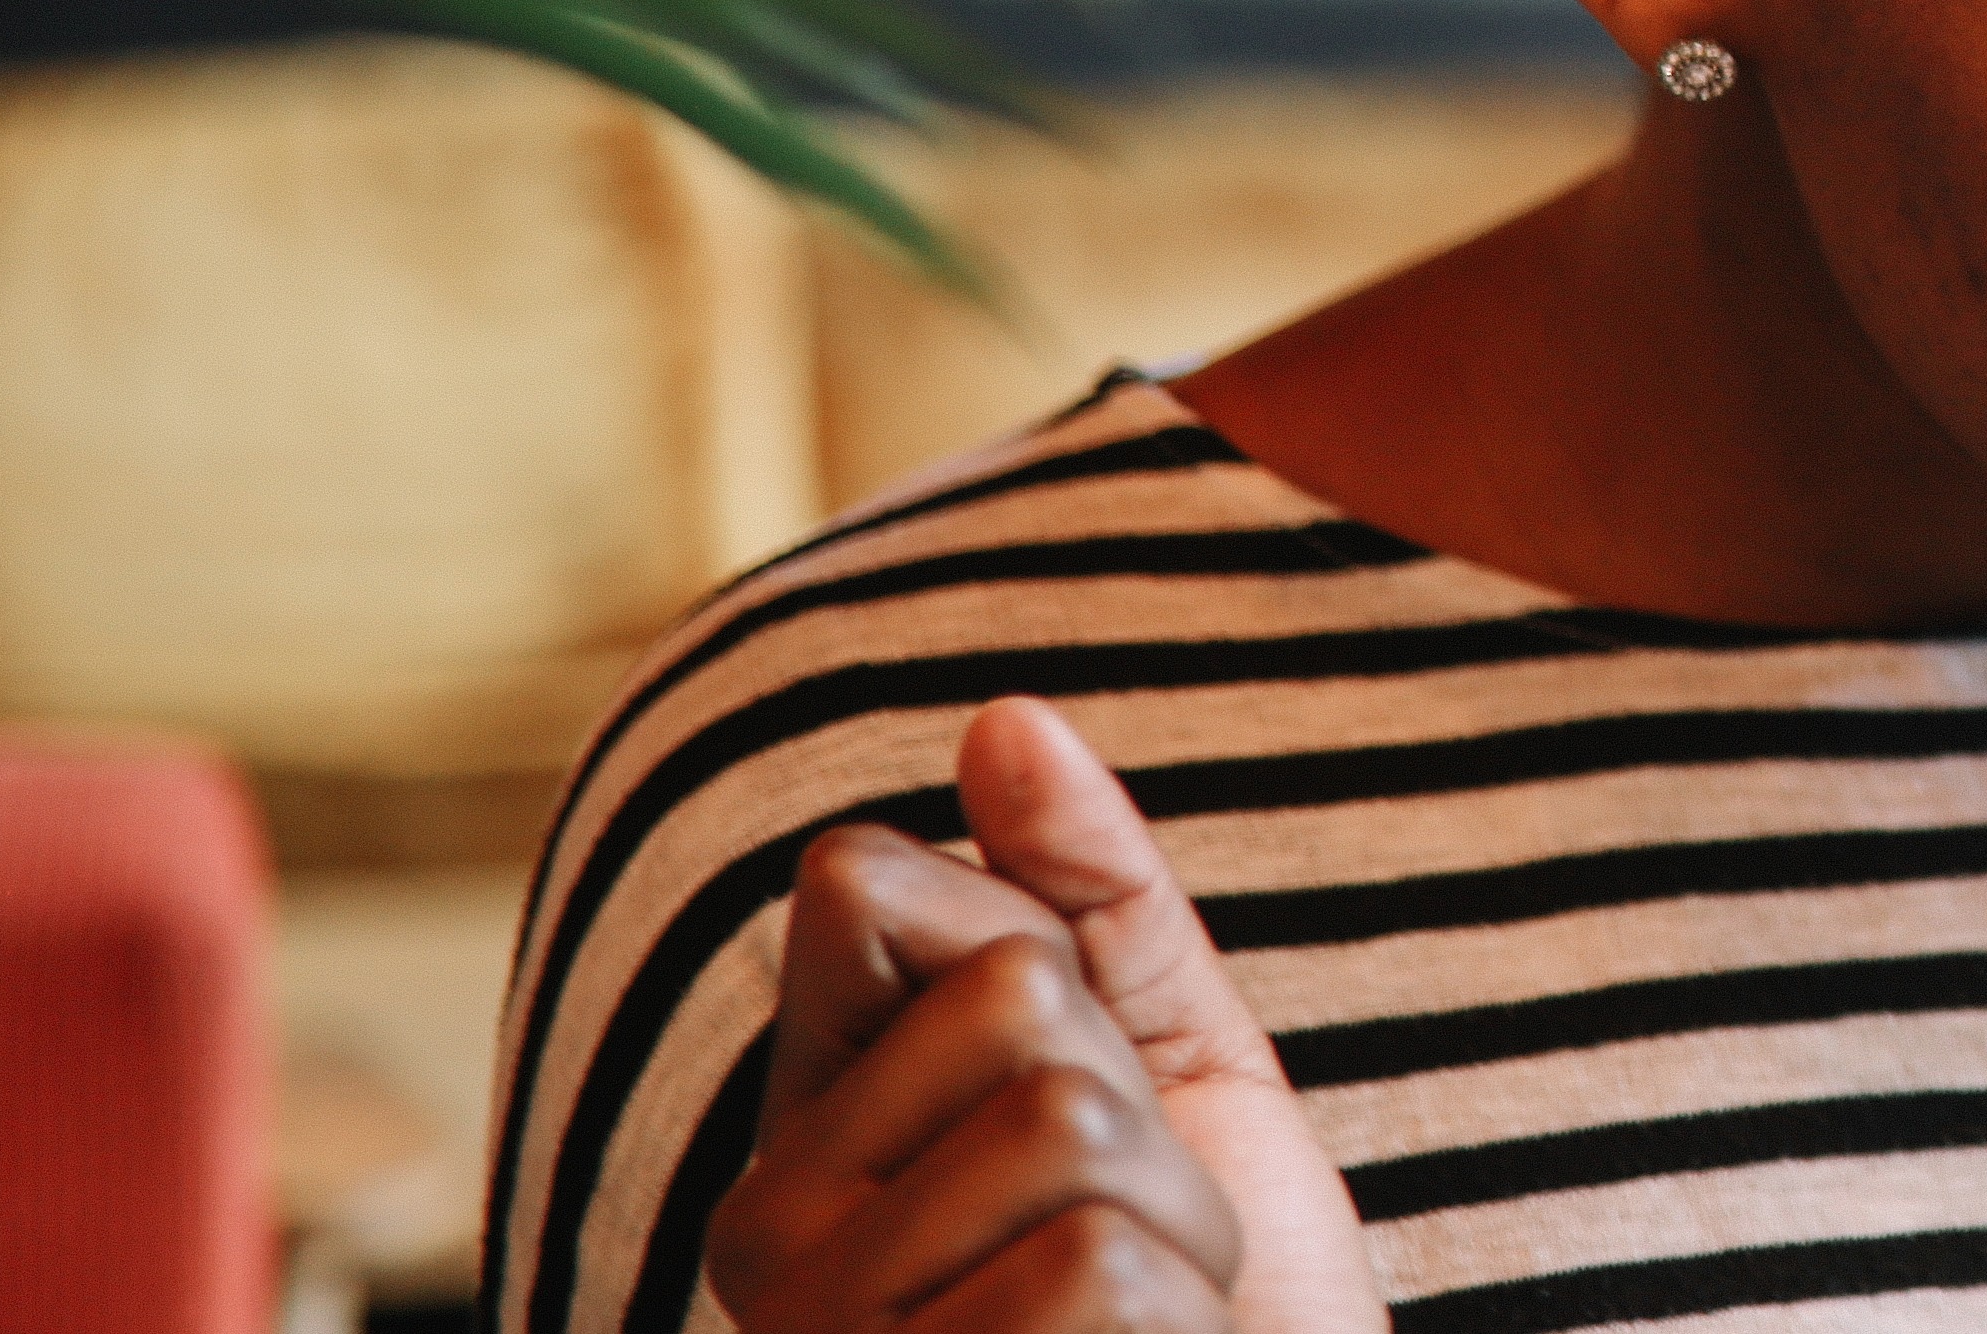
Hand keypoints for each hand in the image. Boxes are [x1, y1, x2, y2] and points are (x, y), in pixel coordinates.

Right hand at [707, 699, 1382, 1333]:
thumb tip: (1004, 714)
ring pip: (1072, 1130)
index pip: (871, 885)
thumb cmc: (1220, 1296)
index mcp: (811, 1128)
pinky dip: (1182, 1325)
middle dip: (1148, 1114)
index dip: (1032, 958)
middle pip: (1019, 1009)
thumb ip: (1090, 896)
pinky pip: (1098, 1271)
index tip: (1060, 1086)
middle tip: (1141, 1240)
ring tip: (1146, 1326)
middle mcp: (766, 1230)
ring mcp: (823, 1329)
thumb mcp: (1183, 1072)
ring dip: (1183, 1229)